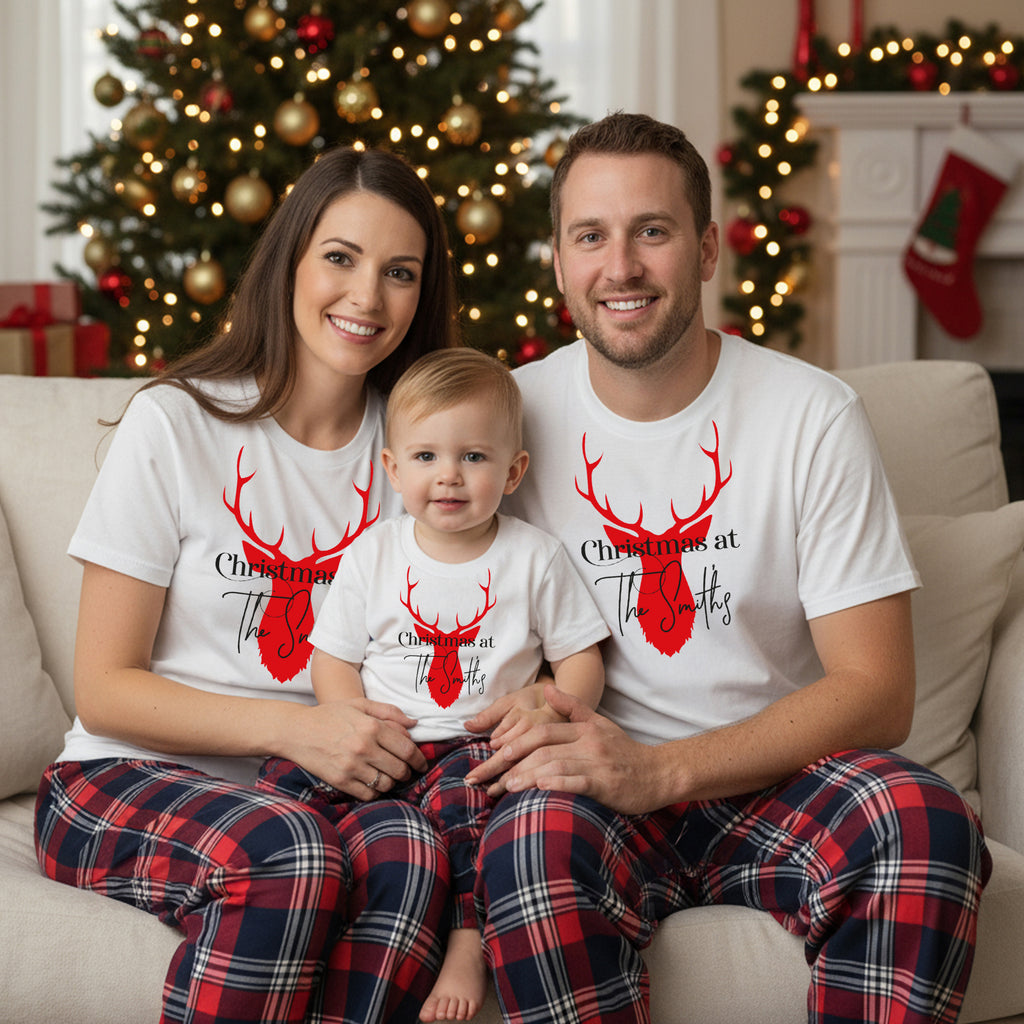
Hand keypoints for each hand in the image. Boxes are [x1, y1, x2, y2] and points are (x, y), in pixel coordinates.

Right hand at [284, 697, 426, 801]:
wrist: (296, 731)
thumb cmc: (330, 715)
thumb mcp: (360, 704)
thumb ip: (389, 712)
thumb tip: (414, 723)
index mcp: (371, 727)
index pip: (407, 749)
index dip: (419, 759)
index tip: (421, 764)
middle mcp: (363, 747)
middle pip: (399, 769)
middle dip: (407, 772)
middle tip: (406, 771)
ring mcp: (351, 766)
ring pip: (386, 784)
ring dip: (392, 782)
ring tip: (388, 776)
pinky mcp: (340, 781)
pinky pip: (368, 794)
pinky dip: (375, 791)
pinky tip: (373, 783)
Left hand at [465, 685, 670, 814]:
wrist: (659, 773)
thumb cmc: (624, 751)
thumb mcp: (599, 723)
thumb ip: (572, 707)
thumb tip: (546, 691)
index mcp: (583, 728)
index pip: (541, 731)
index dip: (515, 741)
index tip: (495, 753)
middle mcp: (588, 742)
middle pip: (542, 748)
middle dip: (511, 763)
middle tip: (487, 778)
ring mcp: (597, 763)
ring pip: (555, 764)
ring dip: (527, 776)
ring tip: (505, 787)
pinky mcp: (607, 784)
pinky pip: (578, 782)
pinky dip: (558, 784)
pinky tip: (540, 789)